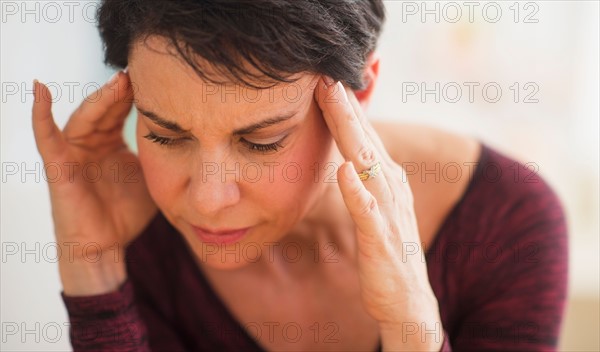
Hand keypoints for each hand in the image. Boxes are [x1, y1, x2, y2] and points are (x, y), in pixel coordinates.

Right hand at [32, 71, 156, 294]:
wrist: (106, 247)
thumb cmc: (127, 214)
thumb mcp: (151, 178)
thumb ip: (161, 157)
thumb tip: (189, 139)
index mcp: (111, 144)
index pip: (122, 112)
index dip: (136, 95)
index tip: (159, 78)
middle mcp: (90, 144)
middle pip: (104, 109)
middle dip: (122, 91)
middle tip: (142, 72)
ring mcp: (72, 153)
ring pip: (84, 117)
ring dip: (100, 98)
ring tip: (119, 80)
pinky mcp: (58, 166)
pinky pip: (46, 137)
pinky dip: (39, 113)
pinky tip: (40, 89)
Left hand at [314, 77, 442, 348]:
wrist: (406, 300)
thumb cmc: (385, 249)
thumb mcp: (373, 205)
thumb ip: (362, 176)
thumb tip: (345, 151)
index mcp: (385, 178)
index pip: (364, 135)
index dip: (347, 106)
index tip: (326, 77)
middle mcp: (391, 188)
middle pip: (365, 140)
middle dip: (346, 106)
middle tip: (326, 75)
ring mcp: (388, 213)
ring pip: (367, 165)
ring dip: (350, 134)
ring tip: (334, 104)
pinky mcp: (381, 240)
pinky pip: (368, 213)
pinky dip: (357, 192)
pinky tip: (345, 172)